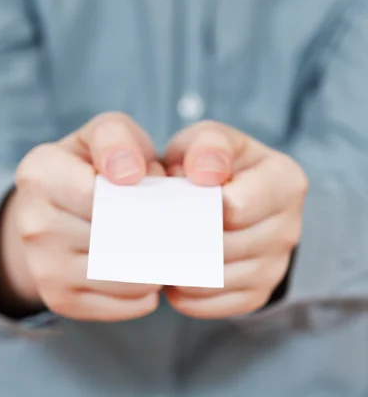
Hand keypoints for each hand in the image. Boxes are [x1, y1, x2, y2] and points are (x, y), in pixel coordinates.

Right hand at [0, 113, 163, 320]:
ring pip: (122, 275)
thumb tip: (129, 175)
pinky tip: (155, 271)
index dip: (140, 195)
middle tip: (181, 223)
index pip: (98, 195)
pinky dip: (147, 292)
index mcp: (39, 173)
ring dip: (159, 264)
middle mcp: (32, 223)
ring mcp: (42, 267)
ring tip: (172, 244)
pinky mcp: (59, 299)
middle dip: (158, 230)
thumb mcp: (106, 133)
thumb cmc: (94, 162)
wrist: (60, 206)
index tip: (159, 186)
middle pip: (115, 237)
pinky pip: (117, 305)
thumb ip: (117, 139)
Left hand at [163, 121, 307, 318]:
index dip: (199, 204)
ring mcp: (277, 265)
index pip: (236, 206)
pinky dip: (186, 295)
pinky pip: (216, 306)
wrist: (237, 195)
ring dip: (180, 269)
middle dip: (184, 238)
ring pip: (217, 280)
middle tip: (154, 229)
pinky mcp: (259, 293)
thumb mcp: (212, 139)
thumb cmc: (217, 162)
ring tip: (159, 249)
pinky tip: (172, 273)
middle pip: (224, 246)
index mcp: (285, 181)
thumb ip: (207, 145)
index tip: (178, 194)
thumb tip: (203, 174)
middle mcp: (290, 226)